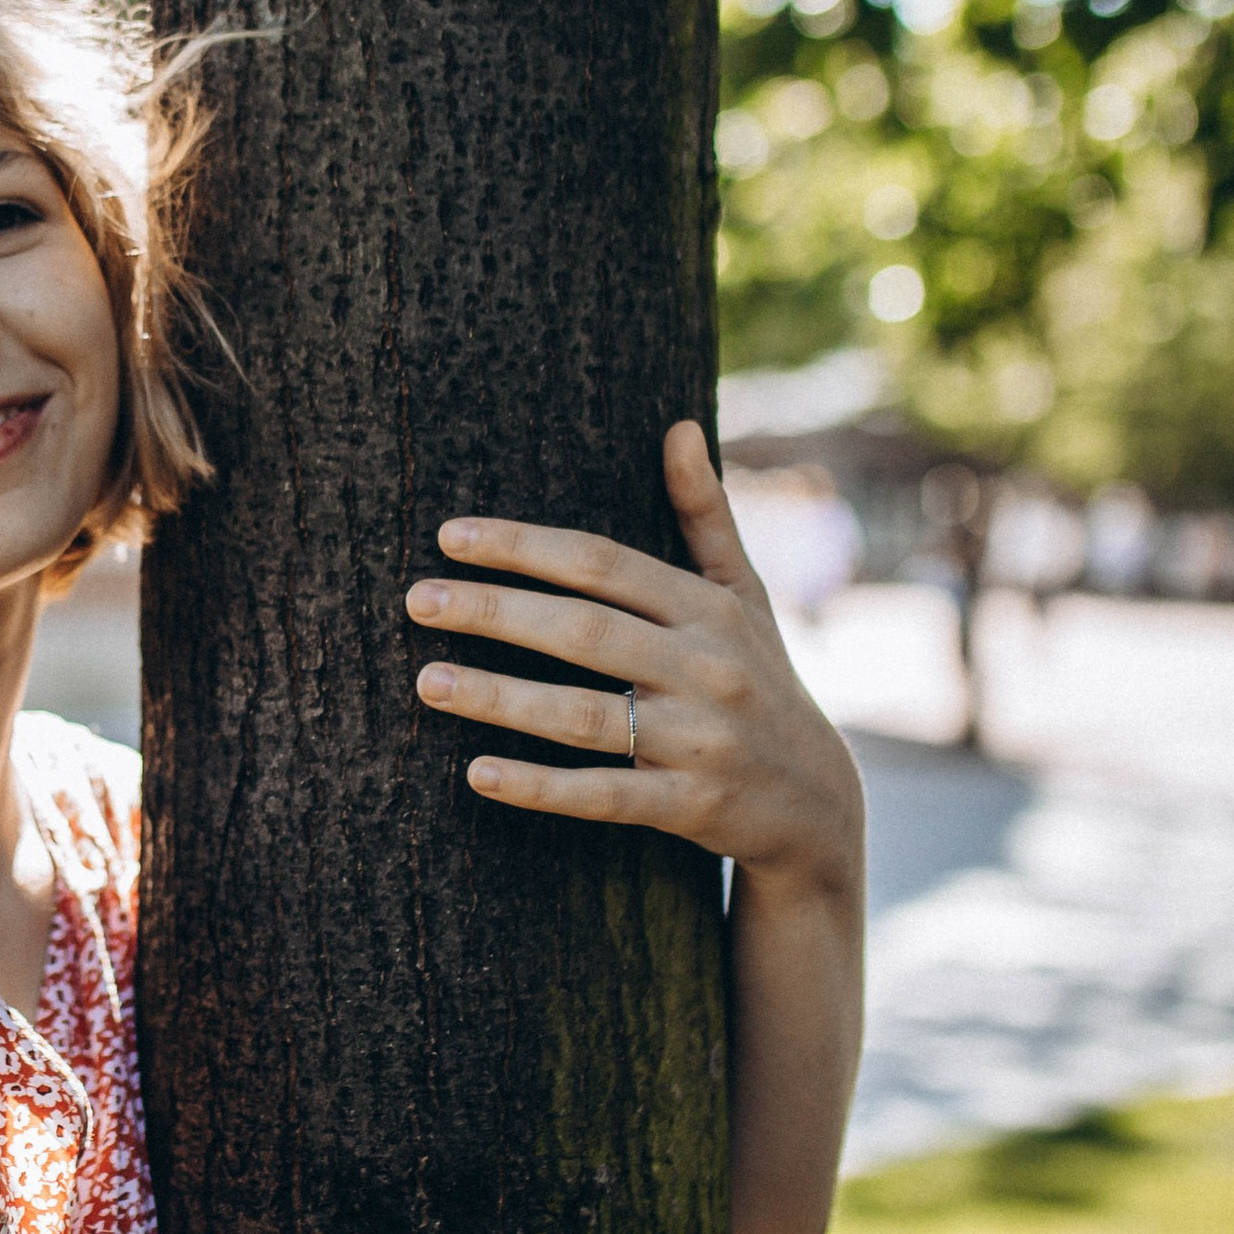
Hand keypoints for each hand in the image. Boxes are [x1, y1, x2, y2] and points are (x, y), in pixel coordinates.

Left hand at [403, 419, 862, 895]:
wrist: (816, 802)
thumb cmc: (759, 679)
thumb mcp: (744, 595)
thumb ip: (705, 514)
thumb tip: (679, 426)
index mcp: (709, 608)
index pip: (602, 563)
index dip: (524, 546)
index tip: (449, 536)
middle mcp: (708, 668)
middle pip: (583, 631)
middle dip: (494, 611)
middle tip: (416, 600)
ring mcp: (700, 740)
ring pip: (585, 714)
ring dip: (500, 697)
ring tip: (426, 681)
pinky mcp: (691, 806)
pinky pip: (604, 794)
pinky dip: (540, 787)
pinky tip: (476, 772)